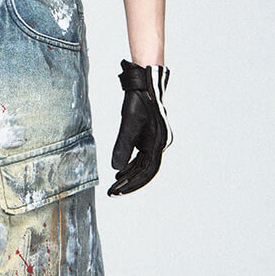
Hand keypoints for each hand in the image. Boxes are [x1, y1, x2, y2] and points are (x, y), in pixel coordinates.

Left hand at [107, 60, 171, 195]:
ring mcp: (157, 140)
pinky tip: (122, 168)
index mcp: (158, 143)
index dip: (132, 183)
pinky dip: (132, 163)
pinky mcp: (151, 136)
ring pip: (144, 164)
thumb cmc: (139, 102)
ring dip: (130, 174)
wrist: (145, 83)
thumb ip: (123, 147)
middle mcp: (161, 144)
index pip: (146, 172)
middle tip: (113, 192)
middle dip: (129, 182)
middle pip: (146, 171)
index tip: (117, 191)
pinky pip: (143, 155)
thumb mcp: (128, 125)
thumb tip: (116, 168)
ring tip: (116, 182)